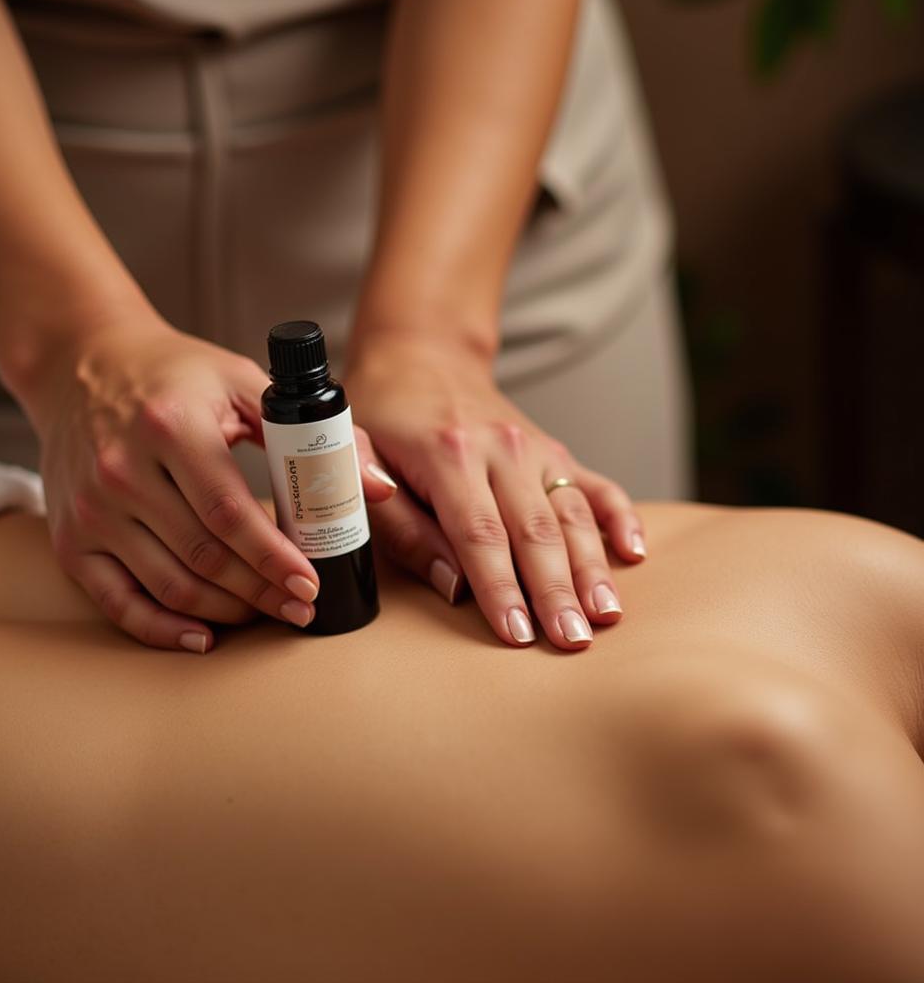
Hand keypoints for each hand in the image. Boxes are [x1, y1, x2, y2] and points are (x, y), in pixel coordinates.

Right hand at [21, 315, 399, 653]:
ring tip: (266, 613)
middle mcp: (122, 472)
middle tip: (300, 606)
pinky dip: (160, 628)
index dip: (273, 556)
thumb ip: (311, 430)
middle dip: (260, 592)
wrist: (81, 364)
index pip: (229, 511)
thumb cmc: (172, 374)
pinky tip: (202, 636)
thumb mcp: (241, 380)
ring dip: (225, 611)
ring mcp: (91, 510)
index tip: (310, 583)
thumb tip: (377, 487)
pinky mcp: (71, 537)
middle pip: (202, 557)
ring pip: (167, 585)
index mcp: (170, 427)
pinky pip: (116, 601)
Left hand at [343, 332, 646, 651]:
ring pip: (571, 514)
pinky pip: (596, 485)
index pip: (479, 534)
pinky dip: (620, 517)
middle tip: (572, 641)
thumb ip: (396, 520)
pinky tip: (635, 552)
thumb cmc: (384, 416)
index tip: (517, 635)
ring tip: (605, 616)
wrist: (422, 358)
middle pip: (534, 531)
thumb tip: (449, 582)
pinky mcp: (555, 452)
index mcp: (449, 453)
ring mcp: (536, 449)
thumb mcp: (362, 459)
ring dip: (592, 568)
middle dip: (555, 591)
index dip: (499, 588)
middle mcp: (502, 448)